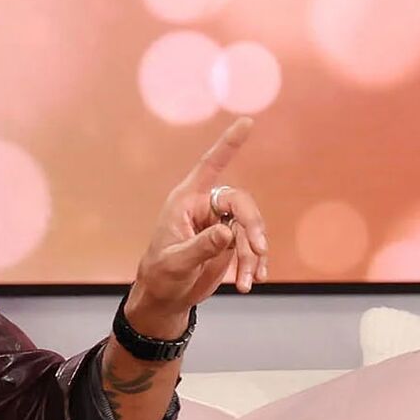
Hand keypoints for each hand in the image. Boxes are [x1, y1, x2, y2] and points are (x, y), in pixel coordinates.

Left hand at [128, 117, 268, 333]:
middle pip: (241, 203)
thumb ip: (200, 247)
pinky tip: (255, 280)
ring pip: (250, 228)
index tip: (247, 121)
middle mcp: (204, 208)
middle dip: (253, 226)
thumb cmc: (161, 276)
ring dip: (254, 254)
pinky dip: (256, 263)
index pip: (209, 167)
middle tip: (258, 250)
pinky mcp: (230, 242)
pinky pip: (252, 245)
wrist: (165, 298)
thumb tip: (227, 232)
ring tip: (248, 282)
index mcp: (184, 202)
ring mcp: (220, 224)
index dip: (228, 145)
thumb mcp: (176, 262)